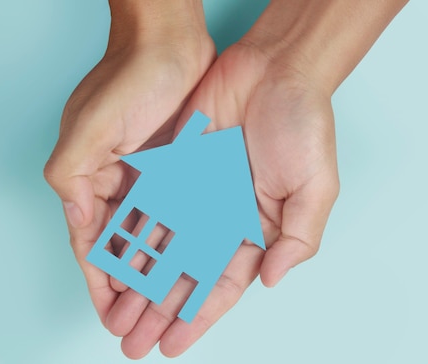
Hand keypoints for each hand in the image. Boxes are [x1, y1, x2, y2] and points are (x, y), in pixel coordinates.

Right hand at [43, 0, 214, 340]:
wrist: (170, 40)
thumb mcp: (89, 124)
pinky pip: (178, 214)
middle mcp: (115, 182)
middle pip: (121, 249)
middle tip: (138, 327)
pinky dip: (181, 240)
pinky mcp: (177, 168)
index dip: (100, 283)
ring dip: (156, 273)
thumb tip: (74, 217)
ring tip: (165, 309)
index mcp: (88, 177)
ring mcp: (147, 177)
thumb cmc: (128, 76)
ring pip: (151, 238)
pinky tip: (190, 266)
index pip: (91, 244)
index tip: (111, 315)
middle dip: (128, 290)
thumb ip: (72, 173)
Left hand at [105, 43, 338, 357]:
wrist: (275, 68)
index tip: (172, 345)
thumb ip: (298, 238)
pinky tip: (112, 262)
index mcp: (255, 230)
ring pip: (160, 248)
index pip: (222, 285)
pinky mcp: (176, 170)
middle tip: (133, 343)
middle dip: (158, 312)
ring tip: (116, 314)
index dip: (197, 317)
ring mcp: (196, 195)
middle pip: (184, 276)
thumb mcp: (315, 188)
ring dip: (138, 282)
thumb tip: (272, 281)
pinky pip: (148, 206)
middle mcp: (221, 218)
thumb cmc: (303, 124)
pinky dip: (131, 234)